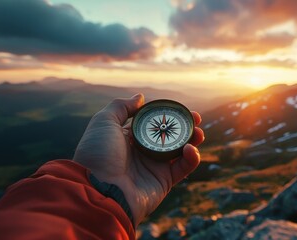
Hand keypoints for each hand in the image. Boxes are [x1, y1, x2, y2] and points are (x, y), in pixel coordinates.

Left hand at [73, 94, 204, 225]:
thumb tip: (141, 97)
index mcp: (130, 137)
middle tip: (196, 118)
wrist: (98, 190)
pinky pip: (183, 168)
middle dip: (185, 126)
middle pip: (170, 135)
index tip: (180, 108)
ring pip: (181, 150)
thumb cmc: (98, 154)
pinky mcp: (164, 181)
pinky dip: (191, 158)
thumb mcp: (104, 122)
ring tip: (198, 132)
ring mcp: (155, 167)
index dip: (168, 114)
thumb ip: (121, 107)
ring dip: (193, 140)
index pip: (154, 122)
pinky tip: (190, 149)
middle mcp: (144, 151)